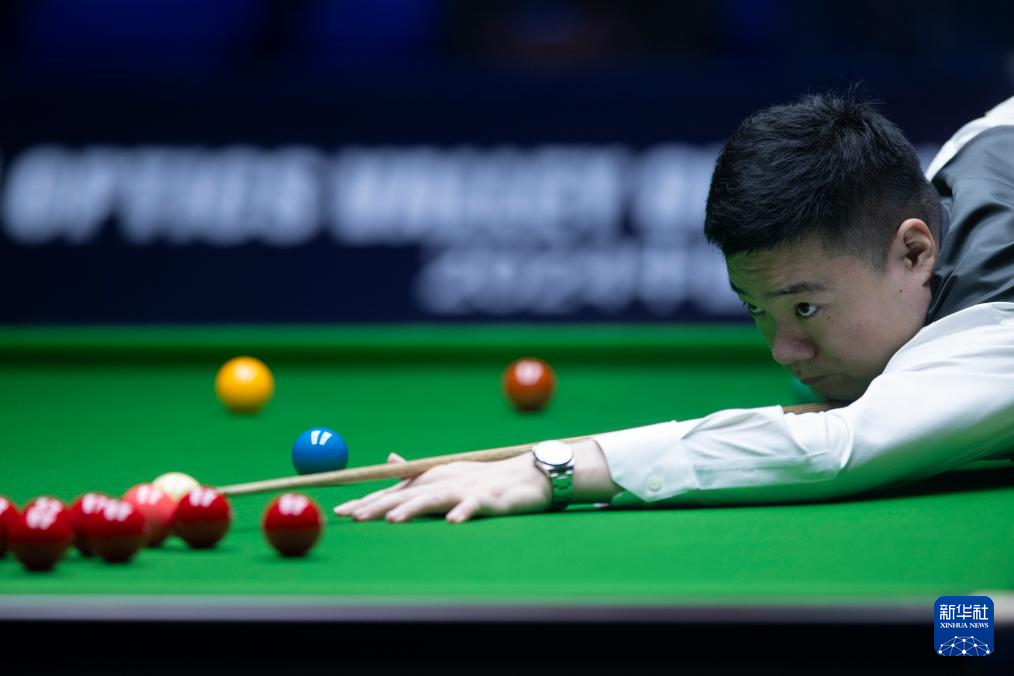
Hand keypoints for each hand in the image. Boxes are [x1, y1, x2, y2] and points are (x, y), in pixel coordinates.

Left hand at [333, 452, 551, 523]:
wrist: (527, 475)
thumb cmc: (484, 478)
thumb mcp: (447, 473)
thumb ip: (417, 472)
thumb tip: (388, 458)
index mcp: (431, 477)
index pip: (394, 490)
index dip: (367, 500)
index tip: (341, 510)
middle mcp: (443, 480)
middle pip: (406, 494)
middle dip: (379, 506)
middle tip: (355, 517)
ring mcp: (465, 489)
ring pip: (434, 498)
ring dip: (412, 509)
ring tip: (393, 521)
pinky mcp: (489, 499)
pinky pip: (473, 506)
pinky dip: (463, 512)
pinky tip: (452, 522)